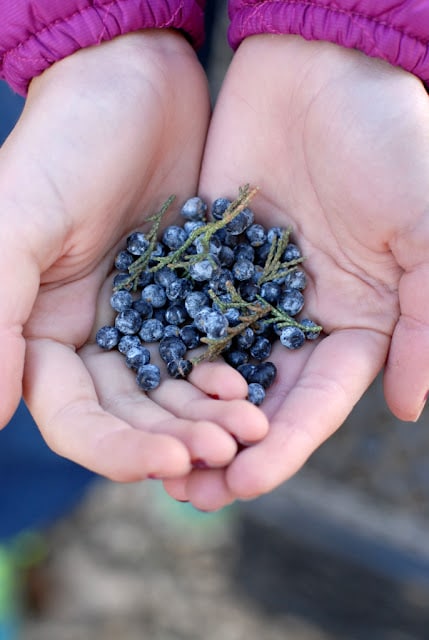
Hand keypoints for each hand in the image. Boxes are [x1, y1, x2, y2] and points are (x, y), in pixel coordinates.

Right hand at [1, 31, 267, 479]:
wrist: (133, 84)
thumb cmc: (65, 144)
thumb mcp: (18, 222)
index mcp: (43, 334)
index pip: (76, 418)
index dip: (119, 448)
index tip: (171, 461)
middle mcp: (92, 338)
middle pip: (132, 416)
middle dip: (177, 439)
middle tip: (227, 449)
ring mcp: (143, 320)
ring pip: (175, 392)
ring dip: (209, 418)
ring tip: (251, 429)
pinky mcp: (187, 298)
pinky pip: (209, 351)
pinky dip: (229, 376)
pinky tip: (254, 388)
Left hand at [163, 35, 428, 508]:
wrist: (322, 68)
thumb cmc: (388, 141)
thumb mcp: (423, 230)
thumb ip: (425, 319)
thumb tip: (411, 407)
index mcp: (357, 320)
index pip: (320, 399)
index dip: (287, 443)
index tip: (247, 479)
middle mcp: (302, 316)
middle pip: (264, 397)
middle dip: (229, 446)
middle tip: (192, 492)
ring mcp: (252, 292)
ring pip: (219, 367)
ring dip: (190, 415)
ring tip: (156, 460)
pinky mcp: (211, 262)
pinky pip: (185, 313)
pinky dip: (165, 353)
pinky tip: (136, 388)